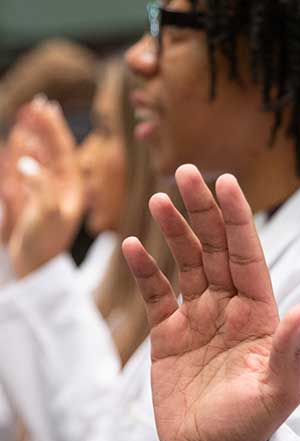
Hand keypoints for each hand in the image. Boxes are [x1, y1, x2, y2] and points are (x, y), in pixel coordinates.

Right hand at [1, 97, 83, 276]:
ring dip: (29, 136)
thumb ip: (40, 187)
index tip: (47, 106)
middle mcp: (56, 186)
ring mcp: (39, 190)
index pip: (63, 151)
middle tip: (36, 104)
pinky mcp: (23, 196)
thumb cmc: (45, 242)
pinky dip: (16, 153)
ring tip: (27, 115)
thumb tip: (27, 163)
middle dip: (42, 127)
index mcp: (70, 187)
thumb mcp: (48, 215)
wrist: (30, 265)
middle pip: (49, 149)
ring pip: (34, 156)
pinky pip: (19, 167)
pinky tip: (17, 140)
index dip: (54, 128)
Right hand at [123, 165, 299, 440]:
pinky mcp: (168, 335)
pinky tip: (132, 247)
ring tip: (159, 201)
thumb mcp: (277, 392)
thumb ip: (289, 349)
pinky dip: (144, 271)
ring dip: (173, 232)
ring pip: (185, 264)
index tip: (225, 182)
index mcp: (258, 313)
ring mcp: (197, 318)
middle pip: (214, 249)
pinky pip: (155, 294)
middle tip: (186, 172)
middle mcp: (228, 307)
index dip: (236, 219)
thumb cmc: (251, 426)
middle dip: (202, 211)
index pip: (246, 255)